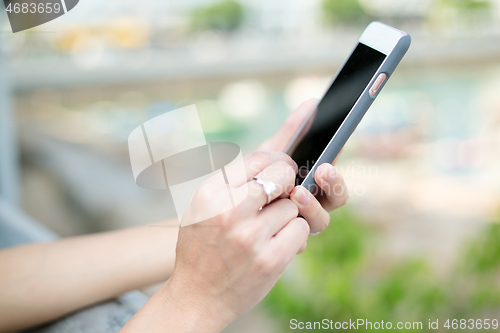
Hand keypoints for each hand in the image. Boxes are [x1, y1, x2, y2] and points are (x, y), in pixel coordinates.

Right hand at [122, 151, 308, 331]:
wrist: (197, 297)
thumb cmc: (201, 248)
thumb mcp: (200, 208)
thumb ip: (229, 184)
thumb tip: (270, 163)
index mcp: (211, 194)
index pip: (258, 158)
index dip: (278, 160)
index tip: (283, 168)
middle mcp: (229, 211)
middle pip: (282, 175)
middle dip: (288, 182)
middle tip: (284, 194)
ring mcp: (251, 237)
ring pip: (293, 205)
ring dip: (287, 214)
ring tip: (269, 228)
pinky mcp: (270, 260)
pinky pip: (301, 229)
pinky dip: (295, 234)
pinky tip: (279, 242)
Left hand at [258, 99, 348, 233]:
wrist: (226, 221)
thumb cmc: (252, 183)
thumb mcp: (269, 156)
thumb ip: (291, 133)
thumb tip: (312, 102)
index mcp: (313, 186)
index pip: (334, 183)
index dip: (335, 176)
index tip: (326, 164)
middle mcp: (311, 207)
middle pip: (335, 201)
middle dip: (332, 186)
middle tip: (322, 172)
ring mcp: (299, 226)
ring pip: (319, 221)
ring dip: (312, 206)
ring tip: (295, 192)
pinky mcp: (285, 243)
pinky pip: (296, 240)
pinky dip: (290, 230)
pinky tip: (272, 221)